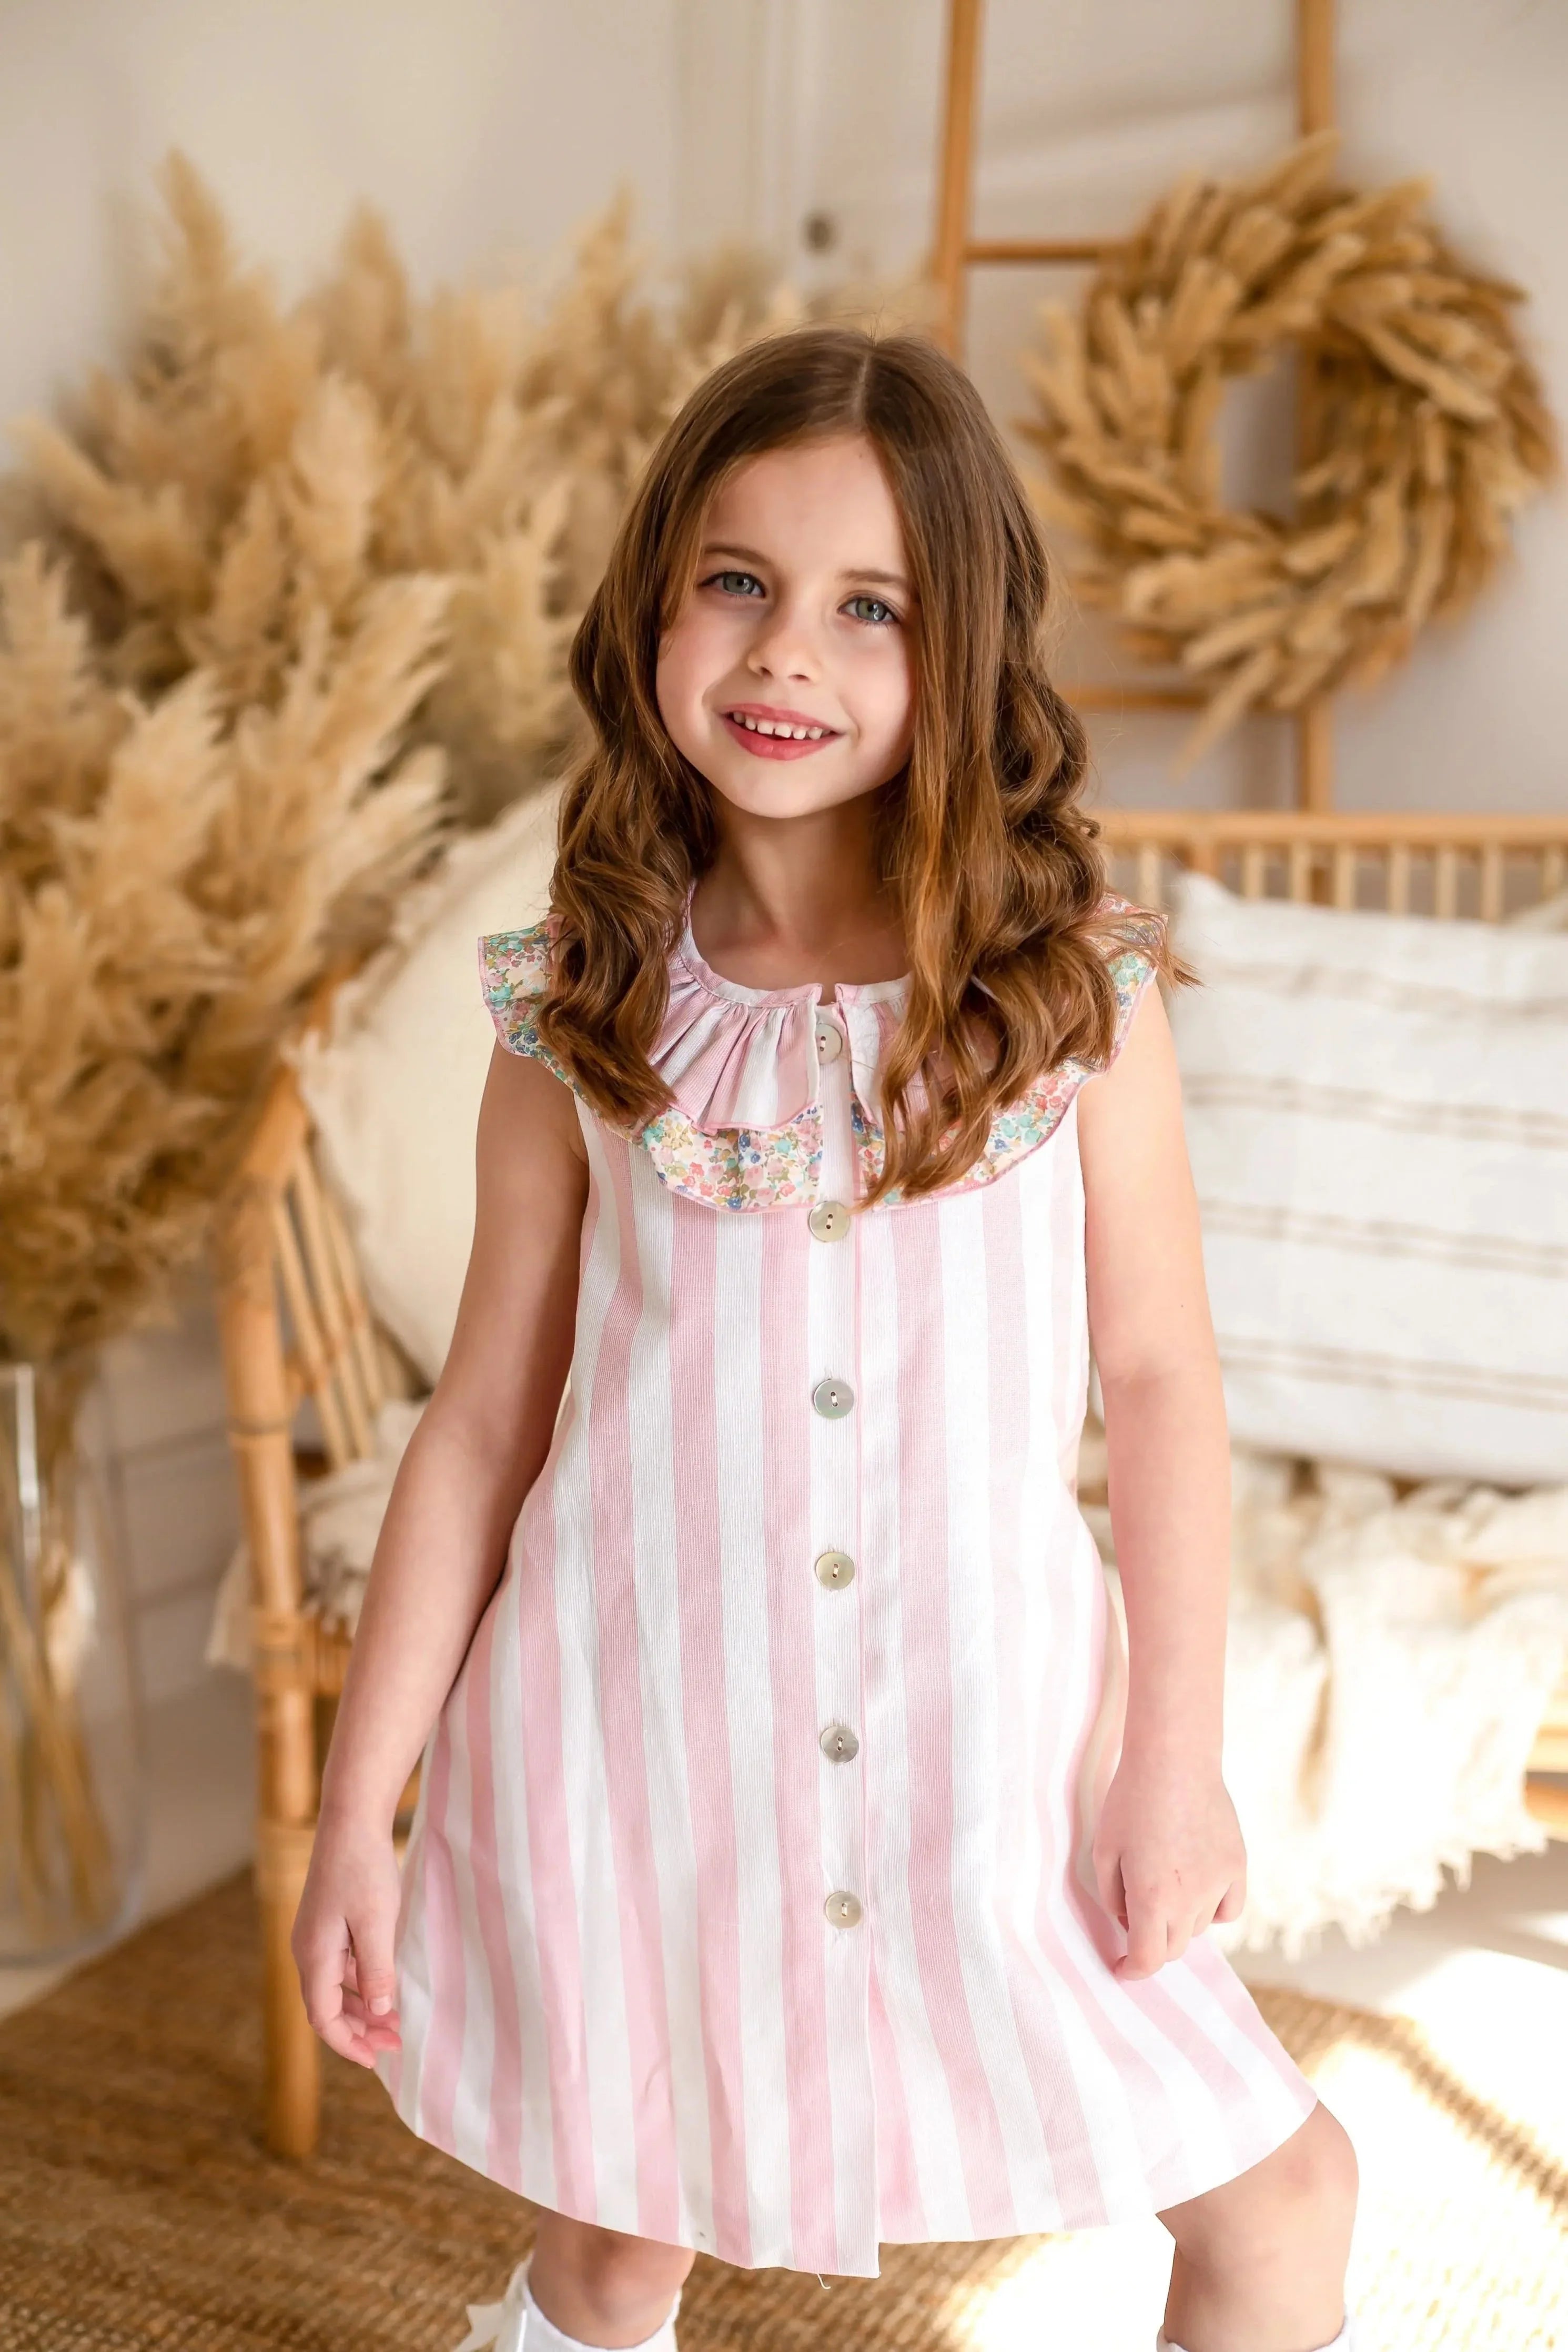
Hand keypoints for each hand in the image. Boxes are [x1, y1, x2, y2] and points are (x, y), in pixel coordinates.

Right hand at [290, 1812, 403, 2067]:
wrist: (351, 1819)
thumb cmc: (364, 1868)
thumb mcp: (377, 1921)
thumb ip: (377, 1968)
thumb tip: (381, 2010)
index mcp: (314, 1955)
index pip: (323, 2017)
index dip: (348, 2043)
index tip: (376, 2058)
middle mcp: (308, 1949)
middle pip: (327, 2005)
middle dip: (359, 2029)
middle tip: (394, 2043)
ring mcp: (316, 1934)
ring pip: (335, 1985)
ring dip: (362, 2006)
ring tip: (393, 2019)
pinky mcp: (328, 1920)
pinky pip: (341, 1963)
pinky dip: (362, 1980)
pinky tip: (386, 1981)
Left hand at [1090, 1746, 1246, 1980]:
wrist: (1174, 1760)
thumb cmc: (1131, 1800)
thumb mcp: (1104, 1849)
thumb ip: (1113, 1896)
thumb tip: (1127, 1921)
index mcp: (1151, 1897)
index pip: (1148, 1959)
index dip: (1132, 1970)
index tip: (1123, 1967)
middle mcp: (1189, 1899)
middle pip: (1174, 1947)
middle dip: (1152, 1943)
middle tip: (1137, 1920)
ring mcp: (1218, 1884)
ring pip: (1199, 1927)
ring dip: (1179, 1920)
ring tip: (1164, 1883)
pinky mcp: (1237, 1866)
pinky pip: (1228, 1909)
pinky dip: (1212, 1910)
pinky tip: (1198, 1889)